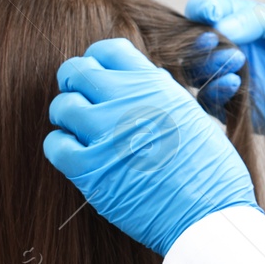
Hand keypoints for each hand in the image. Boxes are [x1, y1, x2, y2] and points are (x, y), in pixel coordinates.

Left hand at [43, 38, 258, 255]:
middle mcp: (127, 101)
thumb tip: (133, 83)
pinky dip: (61, 147)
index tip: (101, 77)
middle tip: (84, 103)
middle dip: (76, 84)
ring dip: (68, 118)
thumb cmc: (209, 170)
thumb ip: (158, 93)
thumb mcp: (191, 114)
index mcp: (154, 85)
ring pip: (61, 106)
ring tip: (84, 133)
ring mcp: (105, 134)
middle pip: (76, 71)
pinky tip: (78, 156)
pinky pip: (54, 144)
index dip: (99, 61)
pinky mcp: (89, 170)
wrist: (210, 214)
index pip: (108, 49)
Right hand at [184, 0, 264, 160]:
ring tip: (236, 61)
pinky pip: (207, 99)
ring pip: (195, 70)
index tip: (208, 14)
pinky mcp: (232, 105)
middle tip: (214, 41)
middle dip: (199, 40)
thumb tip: (219, 25)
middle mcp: (230, 48)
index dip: (201, 10)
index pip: (204, 9)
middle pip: (193, 41)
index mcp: (241, 21)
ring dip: (208, 63)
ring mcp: (229, 76)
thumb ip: (256, 18)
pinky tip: (235, 83)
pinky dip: (215, 89)